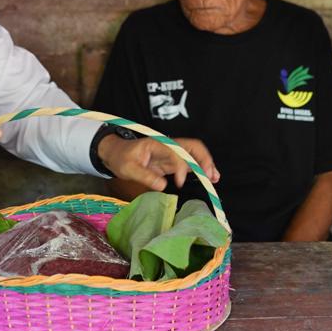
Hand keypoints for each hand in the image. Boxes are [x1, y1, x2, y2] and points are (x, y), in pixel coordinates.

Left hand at [97, 135, 218, 191]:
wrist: (116, 153)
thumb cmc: (121, 158)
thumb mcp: (127, 168)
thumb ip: (144, 176)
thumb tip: (163, 186)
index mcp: (158, 144)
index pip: (176, 153)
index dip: (181, 167)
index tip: (179, 183)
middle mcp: (168, 146)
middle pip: (192, 147)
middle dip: (203, 160)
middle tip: (210, 176)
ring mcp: (172, 153)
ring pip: (195, 154)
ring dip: (206, 164)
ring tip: (214, 178)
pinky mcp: (173, 161)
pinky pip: (191, 163)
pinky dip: (201, 169)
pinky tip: (208, 178)